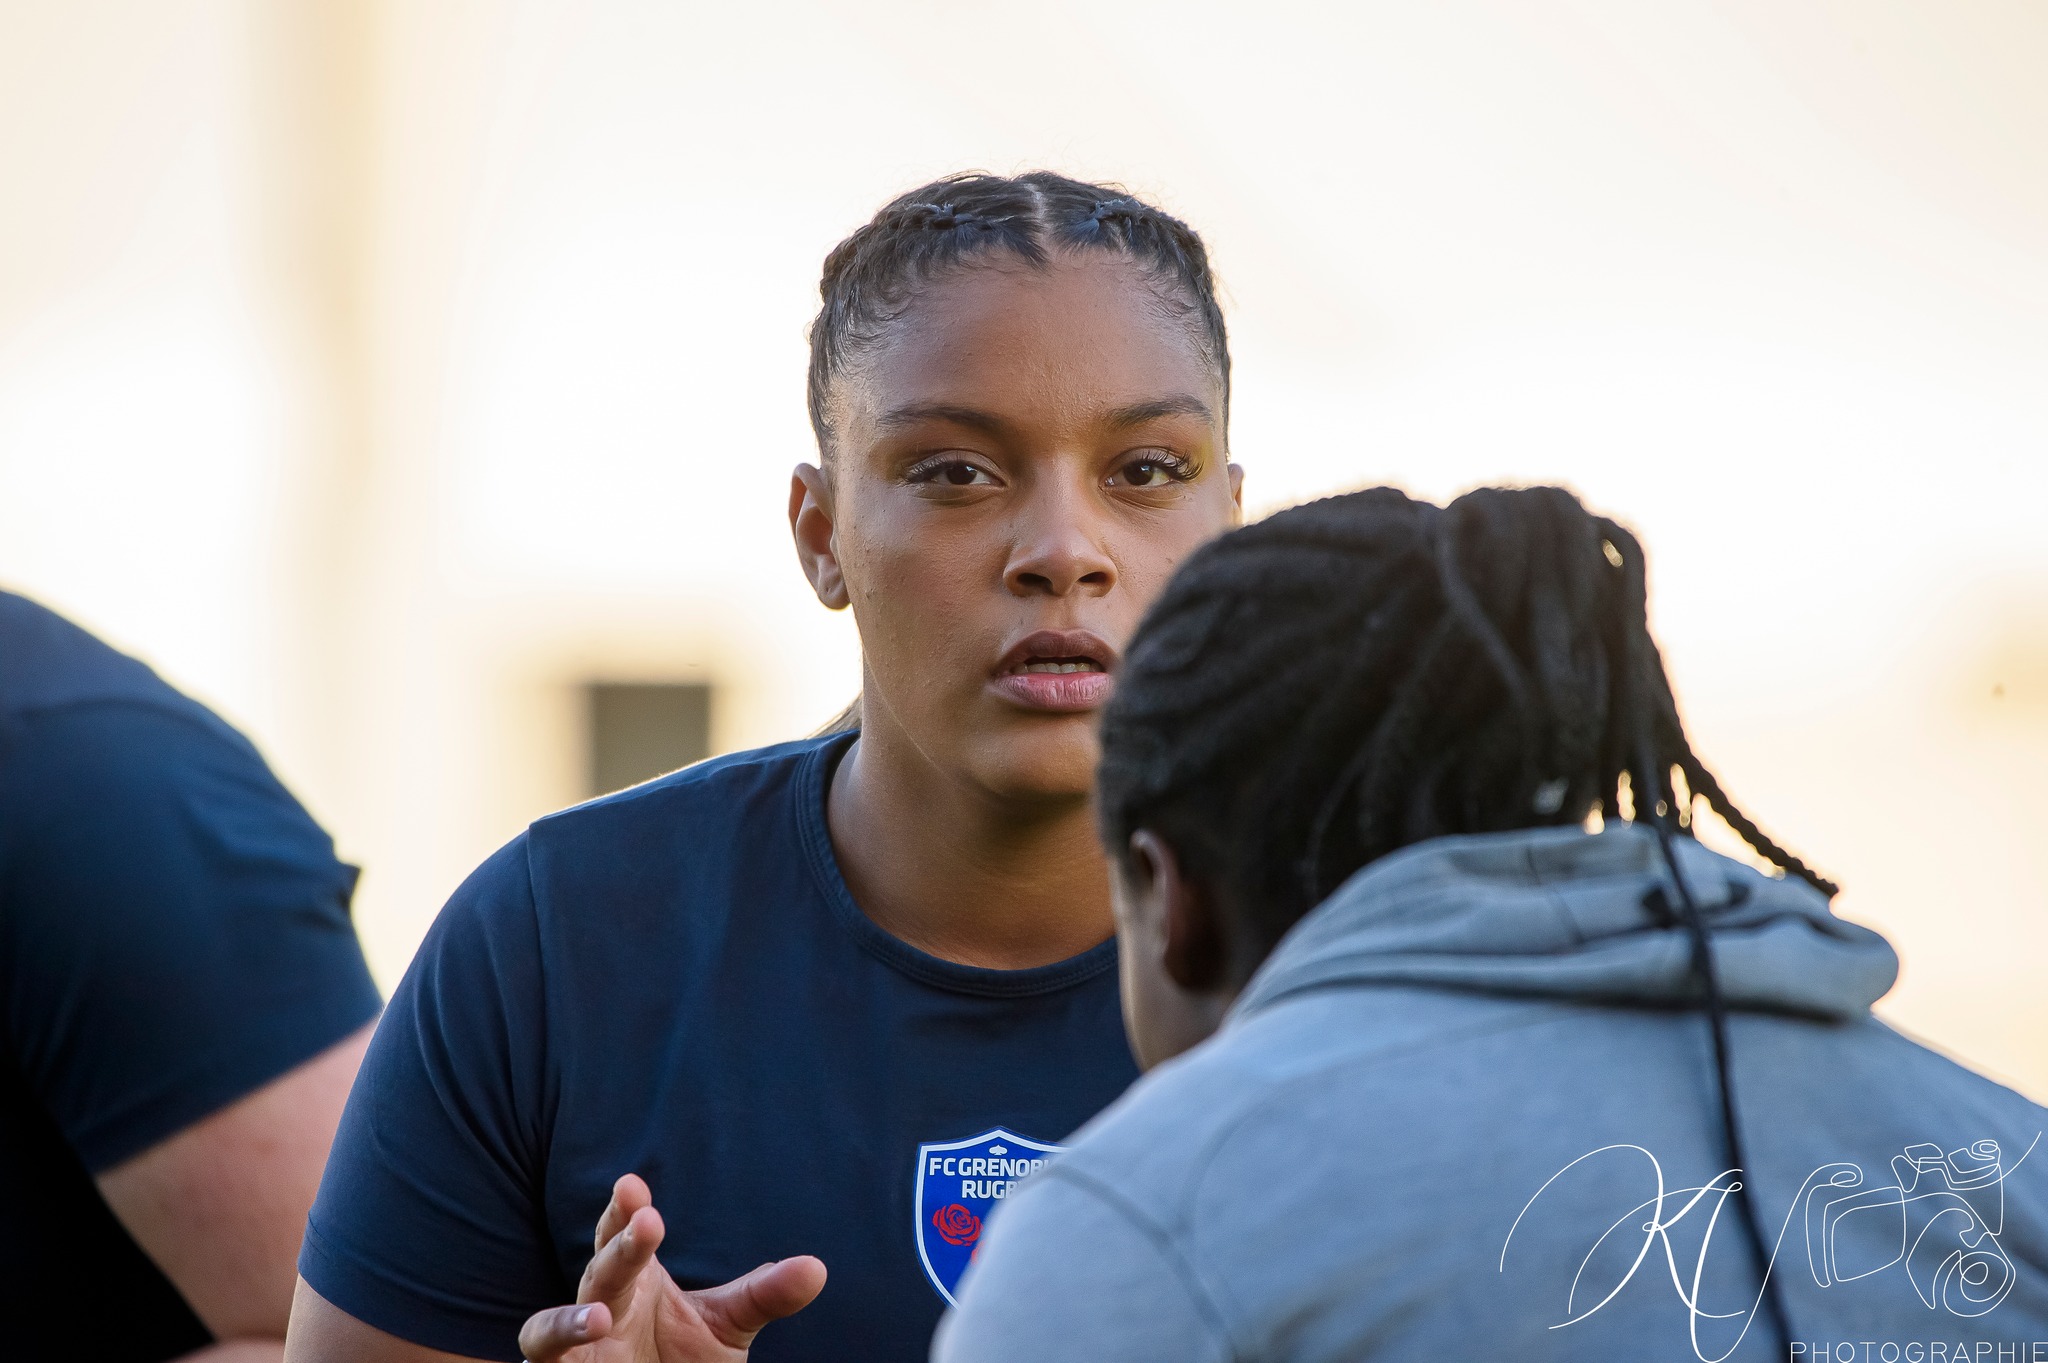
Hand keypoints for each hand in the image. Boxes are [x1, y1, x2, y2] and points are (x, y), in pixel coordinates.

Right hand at [517, 1174, 825, 1362]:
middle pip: (600, 1266)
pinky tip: (585, 1340)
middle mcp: (600, 1304)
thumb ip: (764, 1296)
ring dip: (569, 1317)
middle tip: (645, 1217)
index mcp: (637, 1279)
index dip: (625, 1208)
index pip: (626, 1233)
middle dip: (619, 1243)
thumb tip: (816, 1268)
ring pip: (549, 1324)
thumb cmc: (679, 1358)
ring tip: (600, 1316)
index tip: (633, 1183)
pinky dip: (557, 1346)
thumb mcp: (728, 1327)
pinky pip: (544, 1359)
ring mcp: (575, 1344)